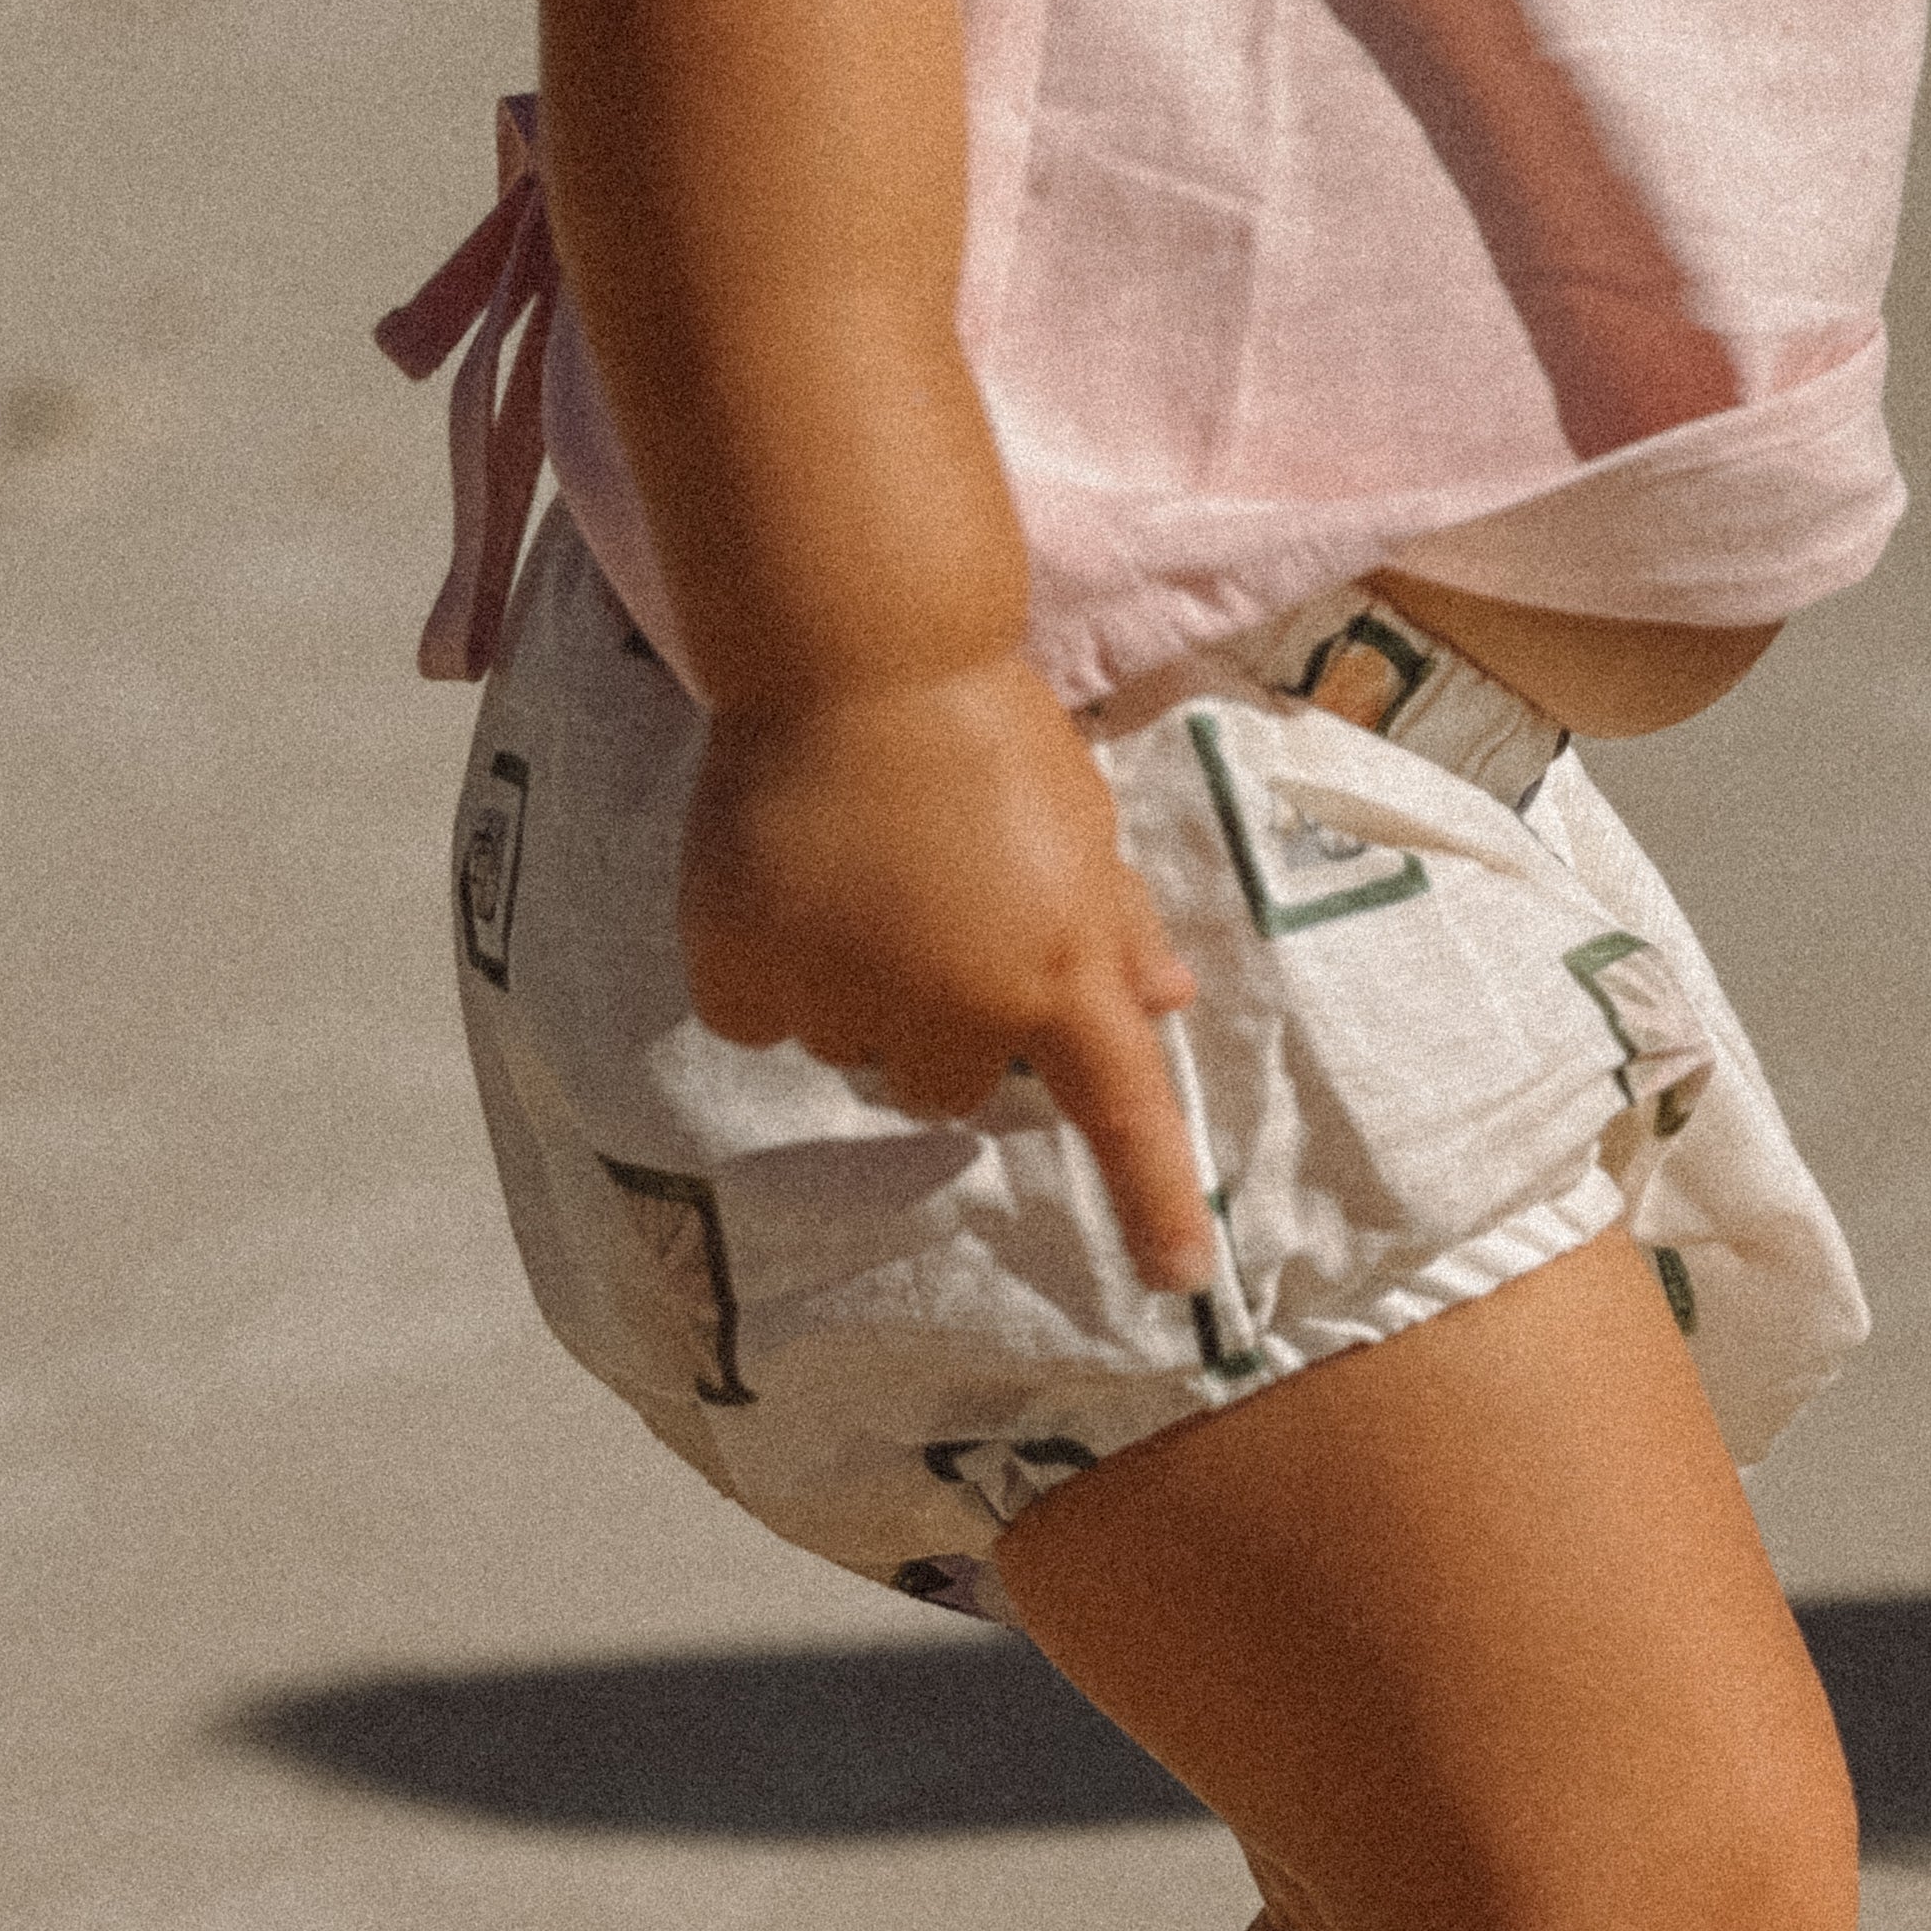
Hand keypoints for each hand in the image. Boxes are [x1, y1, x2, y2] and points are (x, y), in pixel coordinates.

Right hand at [680, 654, 1213, 1294]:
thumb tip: (1168, 1004)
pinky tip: (777, 888)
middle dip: (944, 1025)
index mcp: (1059, 969)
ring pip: (851, 1050)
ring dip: (853, 991)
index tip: (1184, 1280)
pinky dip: (764, 971)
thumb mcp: (1079, 820)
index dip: (1155, 1201)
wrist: (853, 650)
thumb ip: (1117, 923)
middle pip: (952, 1089)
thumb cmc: (981, 724)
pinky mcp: (746, 975)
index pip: (1122, 1109)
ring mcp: (846, 998)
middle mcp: (958, 1006)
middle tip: (925, 917)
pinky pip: (760, 1018)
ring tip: (848, 878)